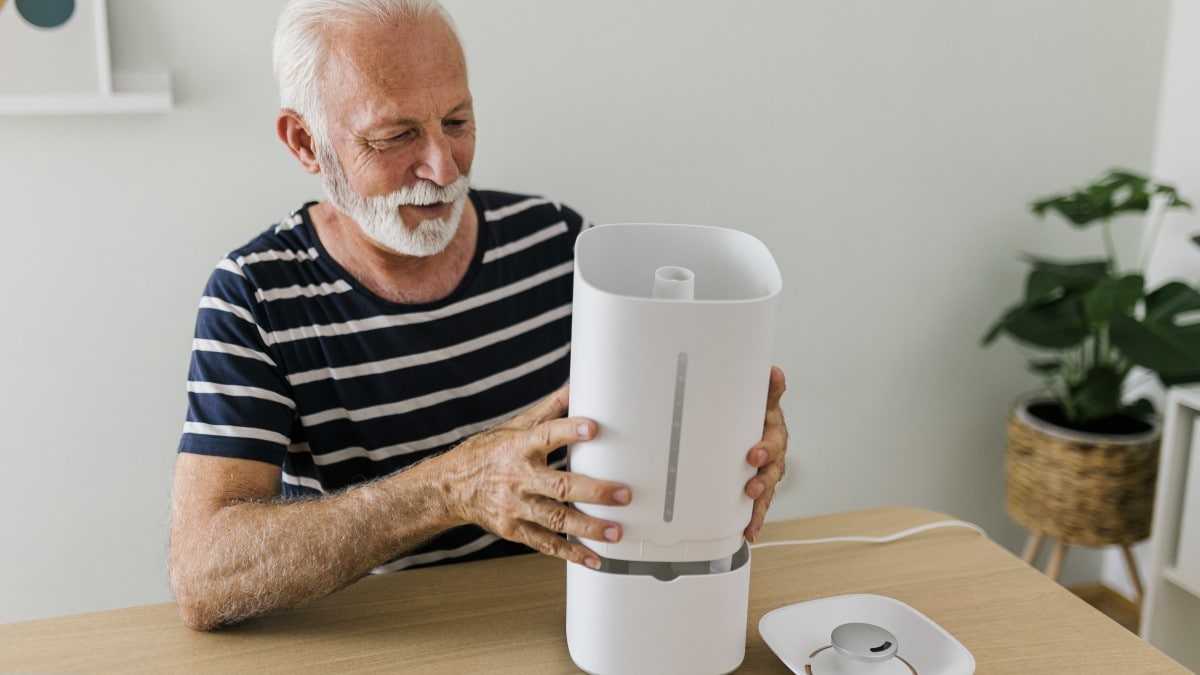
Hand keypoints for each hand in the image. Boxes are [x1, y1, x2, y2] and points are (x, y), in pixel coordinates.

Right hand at [440, 384, 630, 568]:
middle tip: (623, 494)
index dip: (569, 431)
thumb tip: (576, 387)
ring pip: (555, 519)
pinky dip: (570, 552)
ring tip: (615, 532)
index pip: (547, 435)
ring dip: (588, 527)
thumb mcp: (516, 426)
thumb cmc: (488, 454)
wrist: (451, 487)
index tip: (593, 428)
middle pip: (559, 486)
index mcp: (520, 447)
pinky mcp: (513, 529)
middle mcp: (518, 477)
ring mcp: (515, 506)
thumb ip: (550, 410)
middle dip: (594, 491)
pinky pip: (545, 543)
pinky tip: (593, 558)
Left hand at [744, 366, 787, 541]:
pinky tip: (750, 532)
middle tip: (750, 486)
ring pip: (767, 490)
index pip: (773, 439)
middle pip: (772, 469)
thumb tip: (774, 371)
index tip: (754, 455)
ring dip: (759, 505)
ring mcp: (769, 471)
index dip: (765, 448)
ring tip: (751, 520)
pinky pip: (761, 503)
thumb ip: (769, 389)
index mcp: (774, 432)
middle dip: (762, 480)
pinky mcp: (761, 484)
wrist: (759, 422)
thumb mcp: (762, 399)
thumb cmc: (759, 413)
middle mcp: (775, 454)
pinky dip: (757, 518)